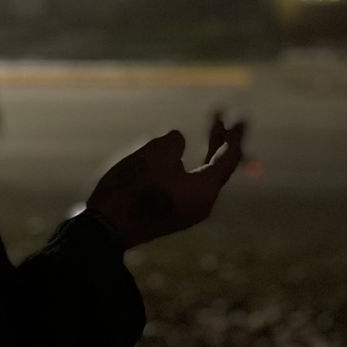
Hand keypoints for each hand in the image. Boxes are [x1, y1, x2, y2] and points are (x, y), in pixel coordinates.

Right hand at [84, 112, 246, 251]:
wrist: (106, 227)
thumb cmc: (132, 189)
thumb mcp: (154, 155)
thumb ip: (174, 142)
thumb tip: (179, 141)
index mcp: (204, 190)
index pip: (228, 159)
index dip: (235, 136)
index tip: (240, 120)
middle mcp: (203, 204)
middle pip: (220, 169)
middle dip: (222, 142)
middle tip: (224, 121)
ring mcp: (189, 212)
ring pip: (206, 178)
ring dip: (208, 153)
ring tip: (210, 132)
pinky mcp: (174, 214)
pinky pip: (192, 186)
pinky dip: (194, 167)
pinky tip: (184, 158)